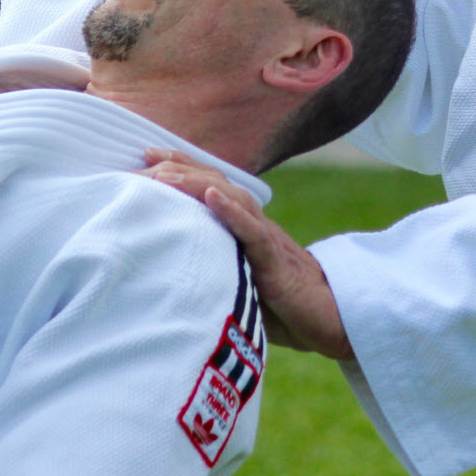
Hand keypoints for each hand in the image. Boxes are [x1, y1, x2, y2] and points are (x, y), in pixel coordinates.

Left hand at [141, 148, 354, 359]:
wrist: (328, 320)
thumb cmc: (281, 306)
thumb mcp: (238, 282)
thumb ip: (212, 271)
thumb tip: (166, 276)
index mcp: (243, 229)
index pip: (210, 188)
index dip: (181, 168)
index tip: (147, 156)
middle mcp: (254, 226)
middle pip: (217, 183)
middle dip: (181, 167)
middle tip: (146, 157)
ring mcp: (267, 242)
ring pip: (234, 199)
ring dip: (199, 183)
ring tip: (167, 174)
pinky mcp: (276, 264)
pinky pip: (254, 233)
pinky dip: (233, 212)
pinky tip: (213, 196)